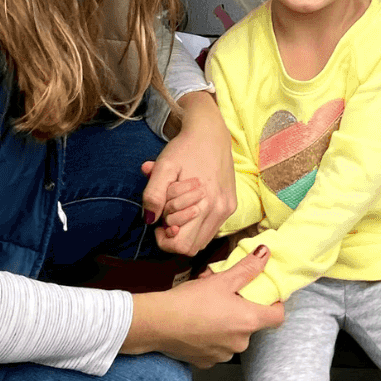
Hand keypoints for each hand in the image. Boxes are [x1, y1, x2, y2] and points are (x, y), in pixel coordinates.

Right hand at [123, 245, 283, 367]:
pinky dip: (211, 338)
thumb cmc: (190, 301)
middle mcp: (240, 343)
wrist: (157, 323)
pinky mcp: (206, 363)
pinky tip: (197, 326)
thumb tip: (265, 253)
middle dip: (242, 311)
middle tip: (226, 297)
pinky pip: (216, 348)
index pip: (278, 317)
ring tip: (208, 310)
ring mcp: (223, 355)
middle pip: (252, 325)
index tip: (265, 296)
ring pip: (233, 337)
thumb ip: (247, 268)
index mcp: (248, 321)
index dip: (275, 305)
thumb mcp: (221, 280)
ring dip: (226, 325)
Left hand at [140, 91, 235, 255]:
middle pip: (192, 248)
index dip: (164, 240)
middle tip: (166, 215)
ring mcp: (228, 209)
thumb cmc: (184, 148)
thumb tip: (149, 220)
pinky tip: (190, 205)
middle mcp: (220, 211)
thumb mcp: (164, 167)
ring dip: (187, 231)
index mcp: (204, 204)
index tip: (158, 222)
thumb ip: (153, 195)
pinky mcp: (231, 204)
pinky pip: (211, 228)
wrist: (211, 132)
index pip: (182, 246)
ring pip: (202, 240)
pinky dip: (197, 224)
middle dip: (174, 236)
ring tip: (178, 209)